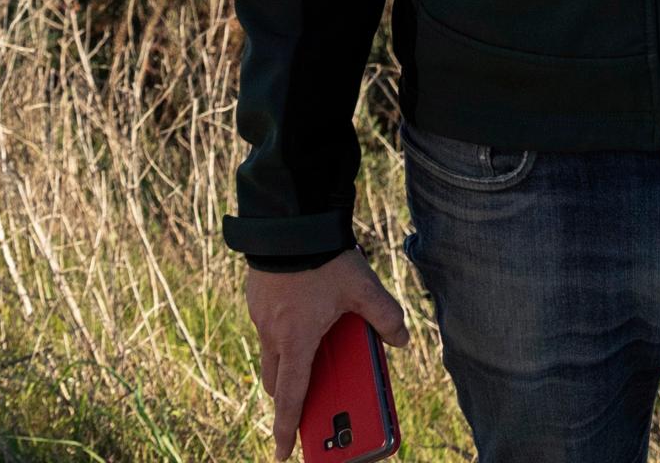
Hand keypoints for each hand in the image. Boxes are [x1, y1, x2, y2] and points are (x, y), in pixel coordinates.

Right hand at [246, 253, 408, 458]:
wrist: (288, 220)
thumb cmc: (323, 258)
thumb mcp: (363, 288)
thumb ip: (386, 317)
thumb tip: (402, 340)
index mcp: (296, 340)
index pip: (291, 398)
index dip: (287, 429)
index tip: (283, 452)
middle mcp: (273, 333)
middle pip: (278, 381)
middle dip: (290, 397)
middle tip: (308, 404)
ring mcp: (261, 315)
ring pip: (271, 354)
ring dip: (288, 362)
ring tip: (313, 355)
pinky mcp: (257, 297)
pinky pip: (269, 326)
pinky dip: (284, 332)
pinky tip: (304, 314)